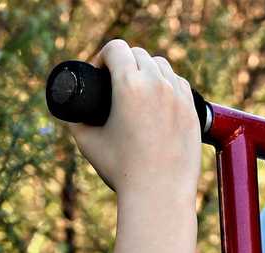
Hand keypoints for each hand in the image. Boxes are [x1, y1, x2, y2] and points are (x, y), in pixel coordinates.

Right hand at [67, 39, 200, 195]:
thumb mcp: (86, 140)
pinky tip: (159, 97)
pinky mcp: (193, 112)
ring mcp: (180, 97)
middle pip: (140, 54)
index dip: (103, 56)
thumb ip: (75, 119)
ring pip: (163, 66)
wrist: (160, 192)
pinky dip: (167, 84)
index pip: (117, 48)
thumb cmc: (121, 169)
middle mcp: (158, 85)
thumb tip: (71, 110)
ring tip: (138, 87)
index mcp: (130, 85)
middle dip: (124, 62)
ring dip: (148, 69)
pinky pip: (180, 84)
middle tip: (115, 80)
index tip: (99, 72)